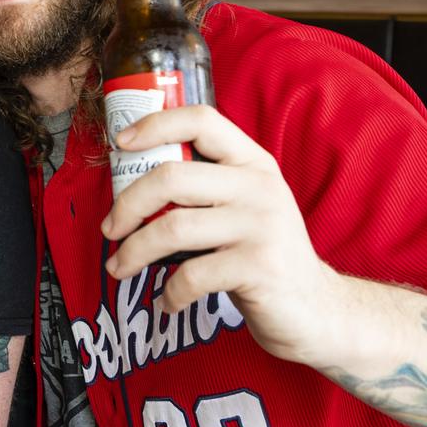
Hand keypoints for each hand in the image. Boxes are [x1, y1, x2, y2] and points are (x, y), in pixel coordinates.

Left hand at [100, 105, 347, 366]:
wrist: (316, 307)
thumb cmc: (259, 253)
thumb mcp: (240, 207)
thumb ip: (202, 189)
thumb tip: (129, 184)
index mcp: (252, 162)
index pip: (202, 120)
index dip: (155, 125)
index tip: (120, 143)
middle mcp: (260, 186)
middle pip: (171, 178)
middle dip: (126, 205)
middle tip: (110, 230)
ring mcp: (262, 225)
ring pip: (172, 228)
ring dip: (134, 252)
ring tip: (120, 268)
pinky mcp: (261, 267)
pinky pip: (191, 275)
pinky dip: (169, 292)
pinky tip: (168, 301)